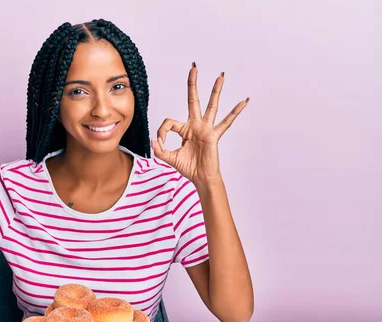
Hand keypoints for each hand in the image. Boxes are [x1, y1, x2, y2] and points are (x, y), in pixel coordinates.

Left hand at [151, 62, 248, 184]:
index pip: (169, 122)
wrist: (201, 178)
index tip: (160, 142)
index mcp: (184, 129)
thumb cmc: (188, 168)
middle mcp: (196, 125)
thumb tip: (154, 140)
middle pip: (193, 100)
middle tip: (194, 67)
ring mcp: (206, 129)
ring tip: (221, 76)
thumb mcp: (169, 158)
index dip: (161, 131)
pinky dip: (235, 112)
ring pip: (212, 106)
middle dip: (192, 84)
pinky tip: (244, 101)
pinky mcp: (214, 135)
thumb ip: (160, 150)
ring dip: (215, 90)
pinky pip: (226, 122)